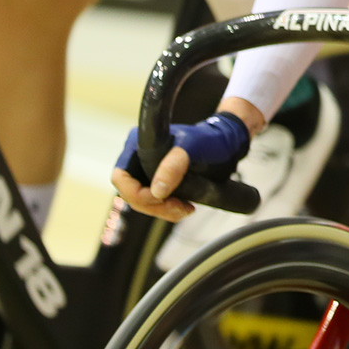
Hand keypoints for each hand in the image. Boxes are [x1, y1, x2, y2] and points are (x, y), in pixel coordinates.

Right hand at [111, 112, 252, 221]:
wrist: (226, 142)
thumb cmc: (209, 138)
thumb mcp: (193, 147)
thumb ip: (174, 165)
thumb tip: (157, 191)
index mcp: (137, 144)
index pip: (121, 177)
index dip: (136, 193)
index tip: (161, 198)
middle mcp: (138, 159)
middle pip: (132, 193)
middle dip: (154, 206)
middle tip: (180, 208)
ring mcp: (148, 172)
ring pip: (144, 201)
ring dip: (163, 211)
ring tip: (186, 209)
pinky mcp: (160, 182)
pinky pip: (156, 203)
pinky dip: (168, 210)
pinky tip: (185, 208)